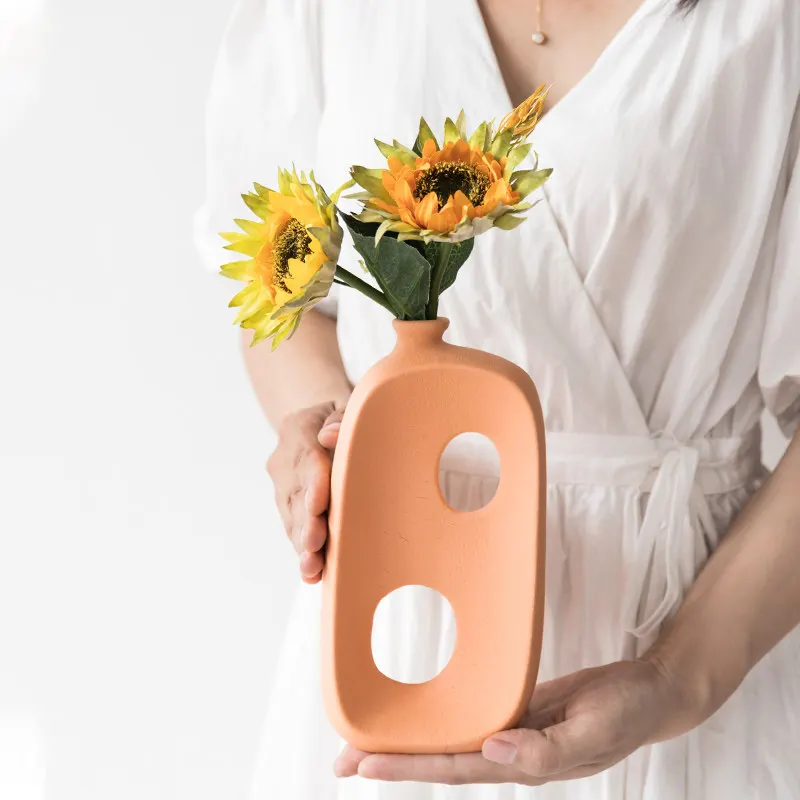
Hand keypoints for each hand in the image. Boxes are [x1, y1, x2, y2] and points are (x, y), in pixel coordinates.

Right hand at [266, 401, 344, 583]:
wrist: (315, 421)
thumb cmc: (341, 416)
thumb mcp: (344, 404)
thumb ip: (341, 417)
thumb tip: (332, 435)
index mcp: (299, 428)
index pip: (307, 458)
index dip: (313, 483)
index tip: (318, 505)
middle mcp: (285, 459)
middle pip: (296, 493)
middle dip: (306, 522)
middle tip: (314, 546)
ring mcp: (282, 482)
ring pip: (291, 515)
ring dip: (302, 543)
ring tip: (312, 568)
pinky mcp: (286, 503)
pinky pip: (292, 526)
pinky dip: (301, 548)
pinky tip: (310, 572)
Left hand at [335, 657, 698, 784]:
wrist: (650, 691)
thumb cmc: (628, 711)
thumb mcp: (595, 731)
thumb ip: (546, 750)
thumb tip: (492, 751)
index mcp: (524, 761)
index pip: (455, 768)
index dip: (409, 768)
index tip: (363, 765)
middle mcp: (509, 748)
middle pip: (442, 759)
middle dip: (393, 761)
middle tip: (341, 760)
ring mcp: (512, 728)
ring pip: (451, 737)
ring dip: (411, 740)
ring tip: (366, 740)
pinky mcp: (517, 706)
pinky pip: (471, 712)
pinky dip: (442, 716)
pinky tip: (422, 711)